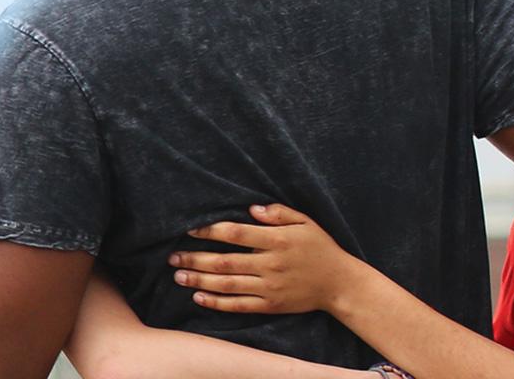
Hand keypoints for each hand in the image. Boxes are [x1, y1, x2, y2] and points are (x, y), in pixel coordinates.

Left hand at [168, 204, 378, 315]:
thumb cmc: (320, 248)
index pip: (235, 234)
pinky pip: (239, 305)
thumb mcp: (305, 222)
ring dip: (199, 280)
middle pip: (224, 261)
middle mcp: (270, 264)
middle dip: (195, 258)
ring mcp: (270, 287)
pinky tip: (199, 297)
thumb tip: (251, 208)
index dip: (209, 231)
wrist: (340, 284)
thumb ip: (278, 213)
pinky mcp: (271, 305)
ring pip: (227, 284)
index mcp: (277, 240)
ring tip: (178, 275)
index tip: (189, 229)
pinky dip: (217, 302)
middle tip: (173, 256)